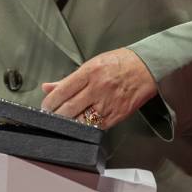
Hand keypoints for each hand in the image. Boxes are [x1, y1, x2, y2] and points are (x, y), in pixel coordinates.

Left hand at [40, 48, 157, 130]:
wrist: (146, 68)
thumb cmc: (119, 63)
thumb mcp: (92, 64)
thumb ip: (68, 79)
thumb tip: (48, 87)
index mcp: (90, 72)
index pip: (63, 91)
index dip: (50, 102)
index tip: (45, 107)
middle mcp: (98, 88)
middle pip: (69, 108)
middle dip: (56, 115)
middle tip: (51, 117)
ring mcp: (108, 103)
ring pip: (81, 121)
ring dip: (69, 124)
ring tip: (64, 122)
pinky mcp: (116, 115)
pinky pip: (96, 127)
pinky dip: (86, 128)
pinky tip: (80, 125)